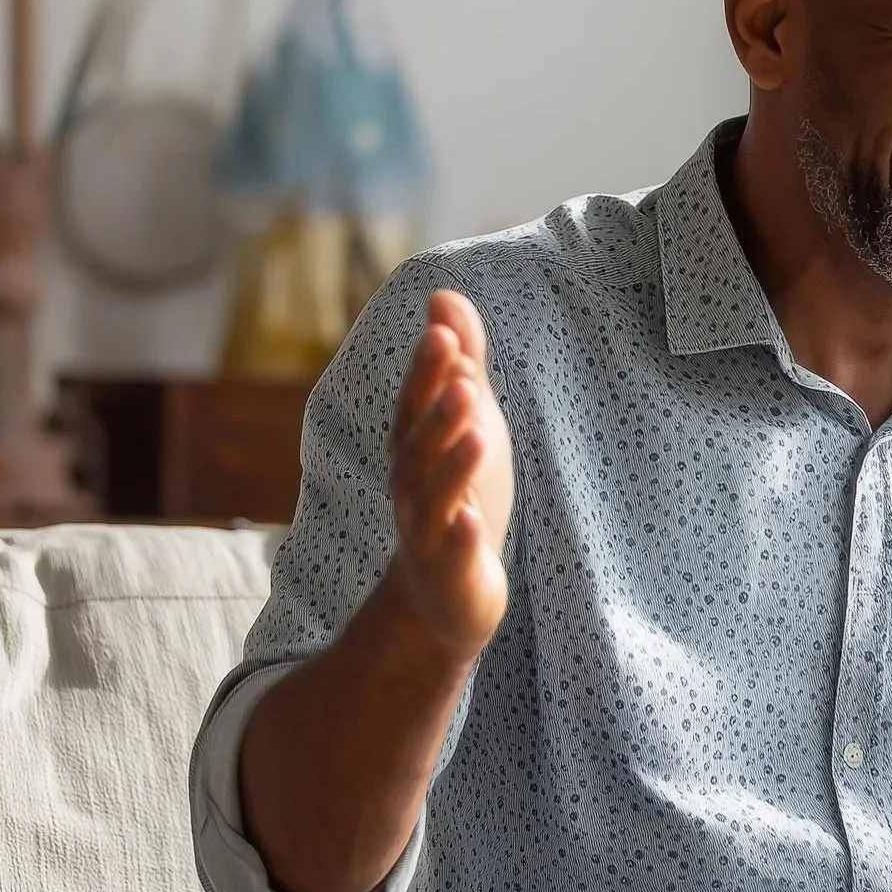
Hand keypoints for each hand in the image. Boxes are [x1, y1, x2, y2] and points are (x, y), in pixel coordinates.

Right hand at [387, 290, 514, 660]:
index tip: (441, 332)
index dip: (426, 371)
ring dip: (453, 467)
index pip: (415, 404)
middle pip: (420, 447)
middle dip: (439, 413)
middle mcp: (412, 486)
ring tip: (479, 436)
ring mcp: (428, 532)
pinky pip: (451, 555)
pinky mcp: (449, 573)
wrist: (444, 594)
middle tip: (463, 378)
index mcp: (415, 449)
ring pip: (435, 498)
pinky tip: (473, 521)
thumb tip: (444, 297)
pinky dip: (459, 537)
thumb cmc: (457, 494)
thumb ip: (459, 364)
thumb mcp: (465, 423)